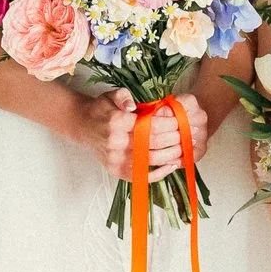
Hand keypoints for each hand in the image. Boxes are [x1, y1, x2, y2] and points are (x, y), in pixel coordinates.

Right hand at [90, 90, 205, 182]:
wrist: (83, 126)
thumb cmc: (101, 109)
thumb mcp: (110, 95)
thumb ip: (123, 96)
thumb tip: (133, 105)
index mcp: (115, 122)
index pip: (148, 125)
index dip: (167, 124)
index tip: (180, 120)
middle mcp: (115, 143)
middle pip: (152, 144)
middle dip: (173, 138)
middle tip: (188, 133)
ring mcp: (115, 160)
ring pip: (150, 161)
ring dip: (171, 155)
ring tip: (185, 148)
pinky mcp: (116, 171)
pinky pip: (141, 176)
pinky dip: (159, 173)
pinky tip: (172, 165)